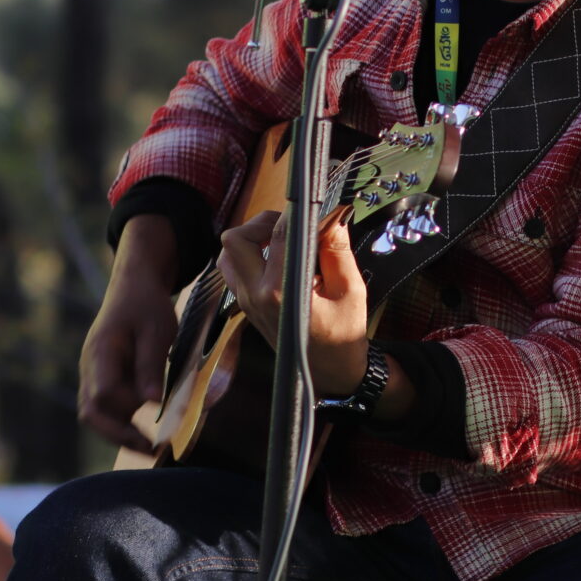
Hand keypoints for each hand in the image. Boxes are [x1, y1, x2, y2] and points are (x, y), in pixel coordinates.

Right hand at [78, 216, 180, 451]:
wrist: (133, 286)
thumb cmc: (146, 305)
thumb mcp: (156, 329)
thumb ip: (150, 365)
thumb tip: (150, 403)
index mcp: (101, 351)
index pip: (102, 393)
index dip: (125, 412)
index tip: (154, 424)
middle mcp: (90, 367)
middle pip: (91, 412)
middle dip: (118, 436)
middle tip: (151, 451)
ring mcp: (93, 374)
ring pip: (95, 414)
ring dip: (120, 433)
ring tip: (152, 448)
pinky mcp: (102, 379)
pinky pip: (105, 408)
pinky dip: (122, 423)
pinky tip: (146, 433)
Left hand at [216, 209, 369, 396]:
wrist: (330, 372)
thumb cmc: (343, 335)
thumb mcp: (351, 291)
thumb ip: (337, 251)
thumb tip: (332, 216)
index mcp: (281, 292)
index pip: (281, 236)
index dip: (299, 214)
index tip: (316, 208)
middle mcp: (255, 295)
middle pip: (236, 239)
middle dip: (263, 222)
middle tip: (291, 225)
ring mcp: (246, 301)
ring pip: (229, 253)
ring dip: (251, 238)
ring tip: (281, 239)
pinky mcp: (246, 304)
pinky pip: (234, 269)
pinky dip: (250, 255)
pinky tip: (276, 257)